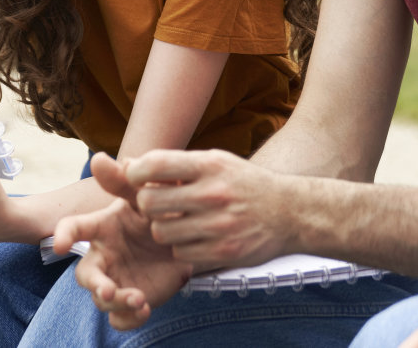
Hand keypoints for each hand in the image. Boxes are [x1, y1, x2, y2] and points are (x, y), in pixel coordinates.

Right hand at [54, 153, 192, 329]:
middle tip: (108, 289)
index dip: (64, 236)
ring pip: (102, 300)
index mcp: (102, 229)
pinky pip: (120, 319)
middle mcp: (103, 257)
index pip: (74, 230)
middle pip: (85, 275)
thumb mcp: (144, 195)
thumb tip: (99, 158)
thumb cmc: (157, 212)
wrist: (187, 239)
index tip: (60, 245)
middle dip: (94, 284)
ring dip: (117, 302)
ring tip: (139, 299)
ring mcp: (114, 280)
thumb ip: (123, 180)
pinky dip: (129, 318)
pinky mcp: (128, 302)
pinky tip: (145, 309)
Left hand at [121, 148, 288, 268]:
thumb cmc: (244, 183)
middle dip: (147, 205)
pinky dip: (182, 248)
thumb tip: (128, 164)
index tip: (136, 178)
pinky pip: (180, 253)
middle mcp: (213, 193)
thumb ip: (175, 165)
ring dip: (164, 229)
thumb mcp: (216, 162)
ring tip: (180, 222)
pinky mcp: (222, 251)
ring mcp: (218, 225)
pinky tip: (196, 238)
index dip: (135, 172)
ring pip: (161, 232)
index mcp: (209, 165)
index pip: (155, 164)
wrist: (289, 212)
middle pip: (149, 202)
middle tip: (159, 205)